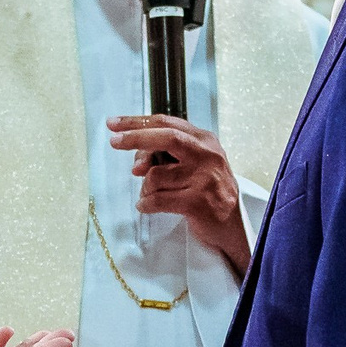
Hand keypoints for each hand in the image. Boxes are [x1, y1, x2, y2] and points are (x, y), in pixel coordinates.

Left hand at [107, 117, 249, 274]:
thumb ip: (166, 156)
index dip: (138, 122)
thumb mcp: (191, 164)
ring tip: (150, 195)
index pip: (167, 123)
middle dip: (135, 138)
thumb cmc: (208, 191)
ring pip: (156, 175)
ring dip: (144, 187)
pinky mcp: (198, 202)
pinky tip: (146, 206)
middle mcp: (207, 155)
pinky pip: (158, 199)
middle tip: (114, 142)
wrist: (232, 224)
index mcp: (204, 140)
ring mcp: (204, 179)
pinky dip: (146, 204)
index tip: (114, 123)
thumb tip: (137, 163)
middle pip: (166, 138)